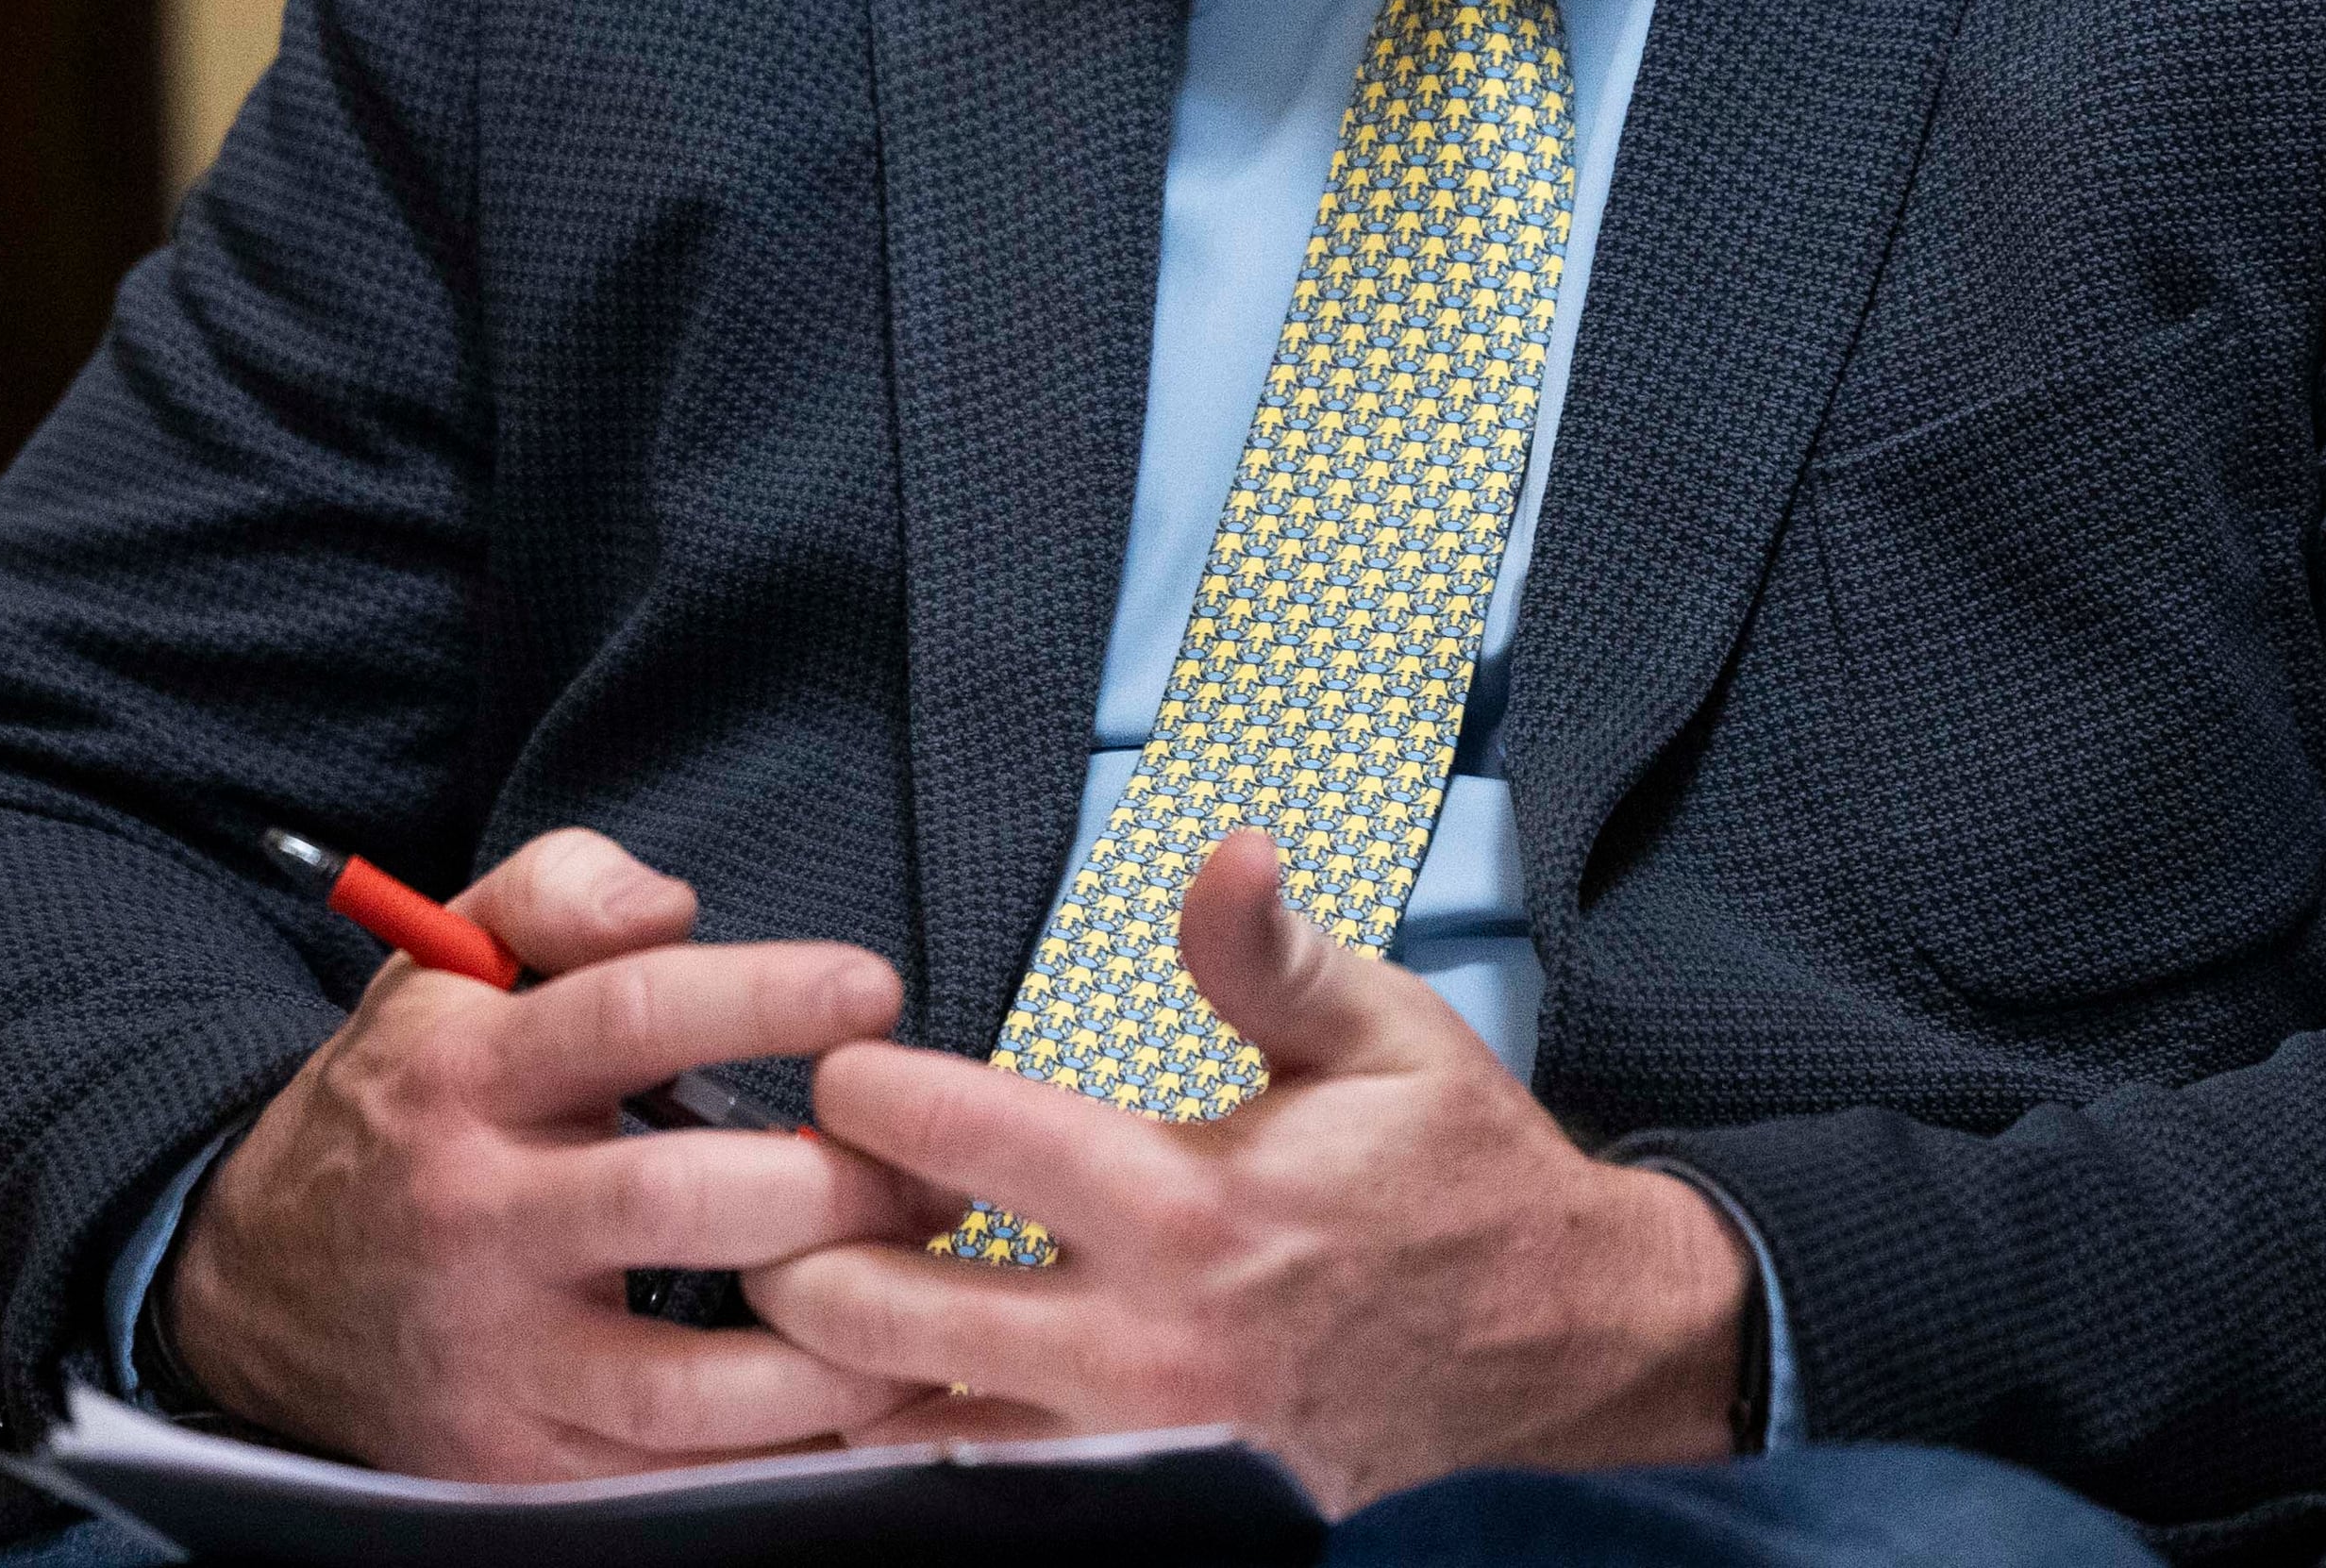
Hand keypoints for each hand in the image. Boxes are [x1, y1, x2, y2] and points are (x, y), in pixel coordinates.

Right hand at [161, 826, 948, 1478]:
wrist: (255, 1283)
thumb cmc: (402, 1102)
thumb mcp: (446, 959)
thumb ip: (562, 889)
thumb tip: (674, 906)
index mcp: (464, 1074)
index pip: (629, 1017)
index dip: (765, 998)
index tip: (873, 993)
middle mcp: (474, 1217)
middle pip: (674, 1204)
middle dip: (832, 1190)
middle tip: (934, 1175)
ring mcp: (492, 1356)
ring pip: (680, 1383)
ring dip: (829, 1349)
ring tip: (923, 1298)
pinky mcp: (509, 1465)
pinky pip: (667, 1474)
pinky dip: (780, 1448)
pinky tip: (862, 1395)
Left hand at [739, 830, 1749, 1514]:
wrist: (1556, 1364)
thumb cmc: (1466, 1185)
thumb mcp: (1393, 1037)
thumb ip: (1277, 954)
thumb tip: (1222, 849)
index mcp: (1191, 1204)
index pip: (975, 1141)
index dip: (874, 1095)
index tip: (835, 1063)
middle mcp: (1141, 1333)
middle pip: (887, 1313)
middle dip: (798, 1243)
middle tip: (768, 1181)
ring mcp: (1132, 1425)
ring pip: (911, 1415)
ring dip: (830, 1349)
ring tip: (780, 1276)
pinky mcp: (1138, 1476)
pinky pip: (979, 1466)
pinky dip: (903, 1422)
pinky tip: (860, 1373)